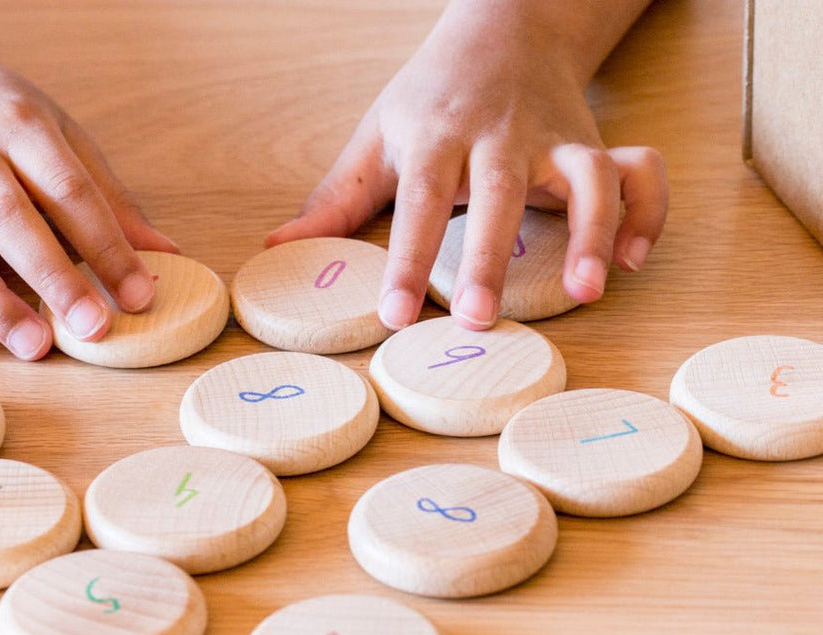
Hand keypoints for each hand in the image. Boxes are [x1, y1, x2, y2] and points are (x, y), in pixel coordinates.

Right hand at [0, 45, 175, 358]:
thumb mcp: (58, 138)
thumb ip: (109, 199)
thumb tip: (167, 256)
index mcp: (19, 126)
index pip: (70, 191)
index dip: (108, 246)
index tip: (140, 296)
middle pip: (11, 219)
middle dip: (56, 278)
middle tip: (95, 329)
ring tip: (35, 348)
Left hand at [267, 3, 666, 331]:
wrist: (505, 24)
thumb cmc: (432, 95)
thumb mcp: (378, 137)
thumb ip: (335, 199)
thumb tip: (277, 250)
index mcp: (437, 136)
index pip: (418, 201)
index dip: (407, 260)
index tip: (395, 316)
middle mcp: (499, 135)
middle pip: (499, 191)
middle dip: (491, 255)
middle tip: (480, 318)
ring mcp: (554, 137)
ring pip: (586, 177)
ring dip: (591, 233)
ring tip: (588, 292)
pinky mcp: (596, 142)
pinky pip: (639, 170)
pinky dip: (646, 212)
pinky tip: (634, 261)